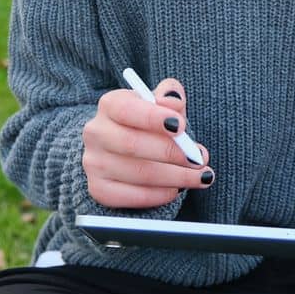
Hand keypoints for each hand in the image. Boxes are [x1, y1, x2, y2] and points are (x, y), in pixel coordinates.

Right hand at [83, 77, 213, 208]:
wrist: (120, 150)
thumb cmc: (146, 124)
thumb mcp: (158, 105)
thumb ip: (169, 97)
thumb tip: (173, 100)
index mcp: (109, 105)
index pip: (126, 109)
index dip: (153, 118)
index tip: (181, 126)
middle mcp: (96, 132)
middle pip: (132, 144)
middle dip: (171, 153)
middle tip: (198, 158)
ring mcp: (94, 163)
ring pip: (137, 173)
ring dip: (175, 177)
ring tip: (200, 176)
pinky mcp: (99, 189)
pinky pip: (132, 196)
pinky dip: (160, 195)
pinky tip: (176, 189)